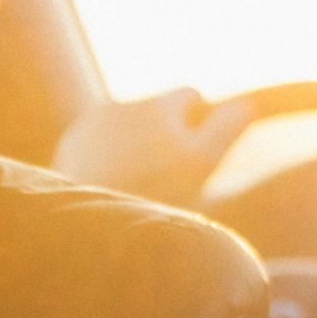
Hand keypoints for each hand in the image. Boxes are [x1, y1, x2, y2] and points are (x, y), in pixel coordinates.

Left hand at [50, 88, 254, 207]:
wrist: (88, 223)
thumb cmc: (152, 194)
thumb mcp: (202, 162)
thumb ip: (226, 127)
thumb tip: (247, 103)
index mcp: (159, 106)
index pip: (189, 94)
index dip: (200, 121)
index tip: (198, 151)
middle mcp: (122, 105)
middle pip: (156, 110)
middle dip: (164, 133)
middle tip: (170, 176)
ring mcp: (91, 124)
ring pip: (125, 127)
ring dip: (135, 146)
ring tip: (139, 186)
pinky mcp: (69, 146)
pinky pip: (97, 143)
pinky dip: (107, 159)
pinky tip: (111, 188)